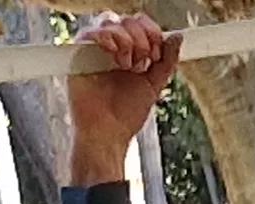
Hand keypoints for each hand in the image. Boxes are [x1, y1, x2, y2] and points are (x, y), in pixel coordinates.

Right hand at [66, 13, 180, 186]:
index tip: (157, 54)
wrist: (109, 133)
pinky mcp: (78, 55)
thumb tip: (176, 37)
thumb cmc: (126, 114)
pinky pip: (90, 32)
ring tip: (128, 65)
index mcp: (130, 52)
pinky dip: (107, 39)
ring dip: (127, 40)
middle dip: (142, 37)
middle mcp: (111, 48)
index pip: (140, 24)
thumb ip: (166, 61)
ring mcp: (94, 50)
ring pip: (111, 21)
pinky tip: (115, 57)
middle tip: (143, 60)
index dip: (152, 31)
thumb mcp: (153, 84)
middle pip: (127, 19)